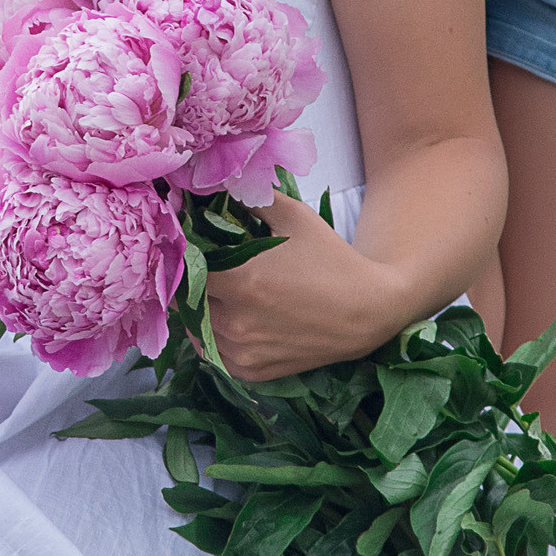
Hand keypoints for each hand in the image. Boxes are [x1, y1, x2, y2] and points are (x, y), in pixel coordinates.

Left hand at [204, 196, 390, 380]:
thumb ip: (250, 199)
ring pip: (198, 329)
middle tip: (205, 268)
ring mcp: (243, 352)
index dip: (186, 254)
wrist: (369, 311)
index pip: (187, 268)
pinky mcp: (252, 371)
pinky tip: (228, 319)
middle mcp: (237, 322)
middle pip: (189, 299)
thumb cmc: (331, 259)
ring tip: (218, 293)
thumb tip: (217, 184)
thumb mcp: (294, 216)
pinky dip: (214, 338)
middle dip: (193, 282)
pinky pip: (214, 355)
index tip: (193, 245)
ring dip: (201, 310)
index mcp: (242, 282)